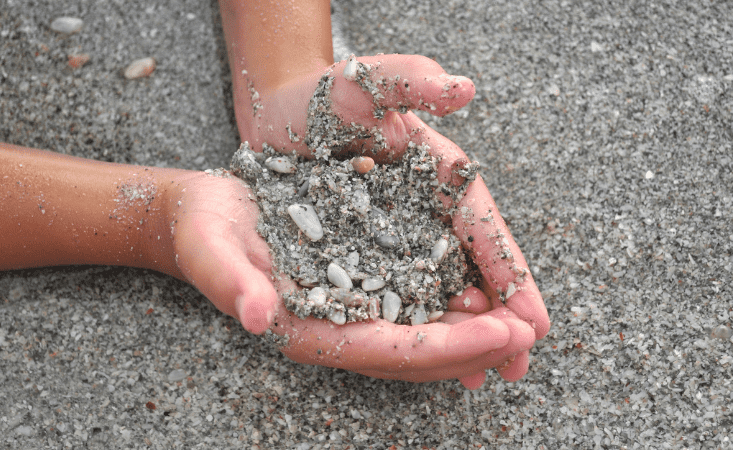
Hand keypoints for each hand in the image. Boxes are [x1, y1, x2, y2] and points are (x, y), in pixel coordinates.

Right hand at [162, 169, 534, 385]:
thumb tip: (261, 318)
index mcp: (308, 331)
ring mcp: (352, 309)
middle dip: (473, 346)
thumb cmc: (204, 234)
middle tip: (528, 335)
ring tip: (520, 319)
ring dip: (471, 331)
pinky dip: (450, 301)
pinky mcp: (361, 283)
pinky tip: (482, 288)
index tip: (498, 335)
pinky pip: (414, 301)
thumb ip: (233, 285)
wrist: (205, 216)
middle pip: (416, 351)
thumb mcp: (211, 251)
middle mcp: (337, 328)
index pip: (387, 348)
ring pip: (421, 331)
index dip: (445, 346)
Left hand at [235, 54, 549, 386]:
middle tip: (519, 365)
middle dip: (501, 318)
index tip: (535, 321)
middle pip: (476, 267)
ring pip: (445, 288)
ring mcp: (406, 232)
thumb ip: (410, 80)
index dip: (511, 275)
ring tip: (484, 375)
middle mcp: (432, 209)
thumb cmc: (327, 94)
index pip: (484, 228)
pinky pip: (406, 292)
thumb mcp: (367, 81)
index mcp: (444, 172)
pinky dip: (424, 324)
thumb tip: (462, 88)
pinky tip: (431, 354)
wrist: (283, 110)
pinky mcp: (373, 250)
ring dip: (465, 332)